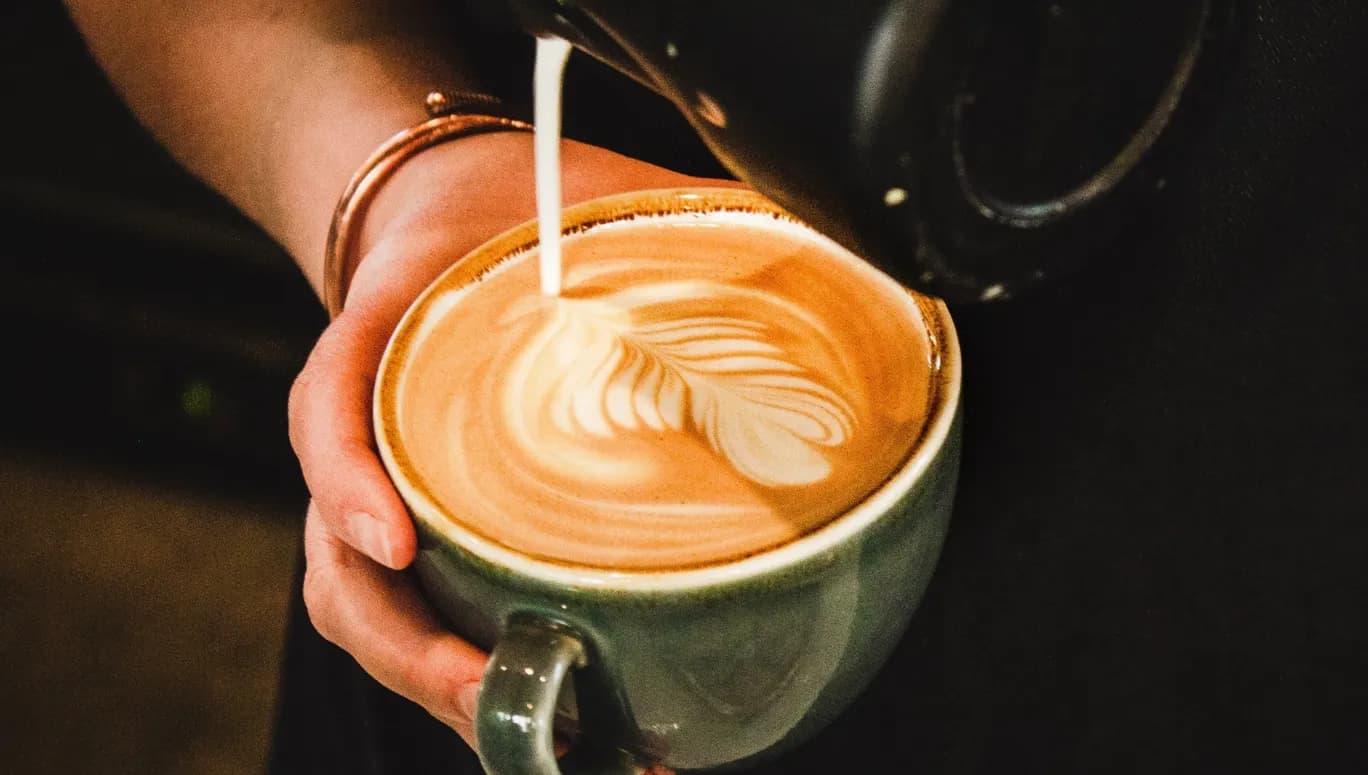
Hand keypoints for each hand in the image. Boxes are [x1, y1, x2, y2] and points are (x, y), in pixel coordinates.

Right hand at [288, 130, 736, 751]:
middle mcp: (371, 430)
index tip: (396, 538)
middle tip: (490, 687)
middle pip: (337, 560)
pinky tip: (560, 719)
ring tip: (548, 738)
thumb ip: (670, 208)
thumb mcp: (577, 185)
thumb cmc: (511, 210)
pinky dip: (465, 674)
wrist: (448, 211)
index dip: (347, 479)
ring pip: (364, 610)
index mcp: (388, 332)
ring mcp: (386, 490)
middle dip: (406, 642)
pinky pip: (415, 612)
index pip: (329, 405)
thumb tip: (814, 239)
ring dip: (433, 685)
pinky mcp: (422, 527)